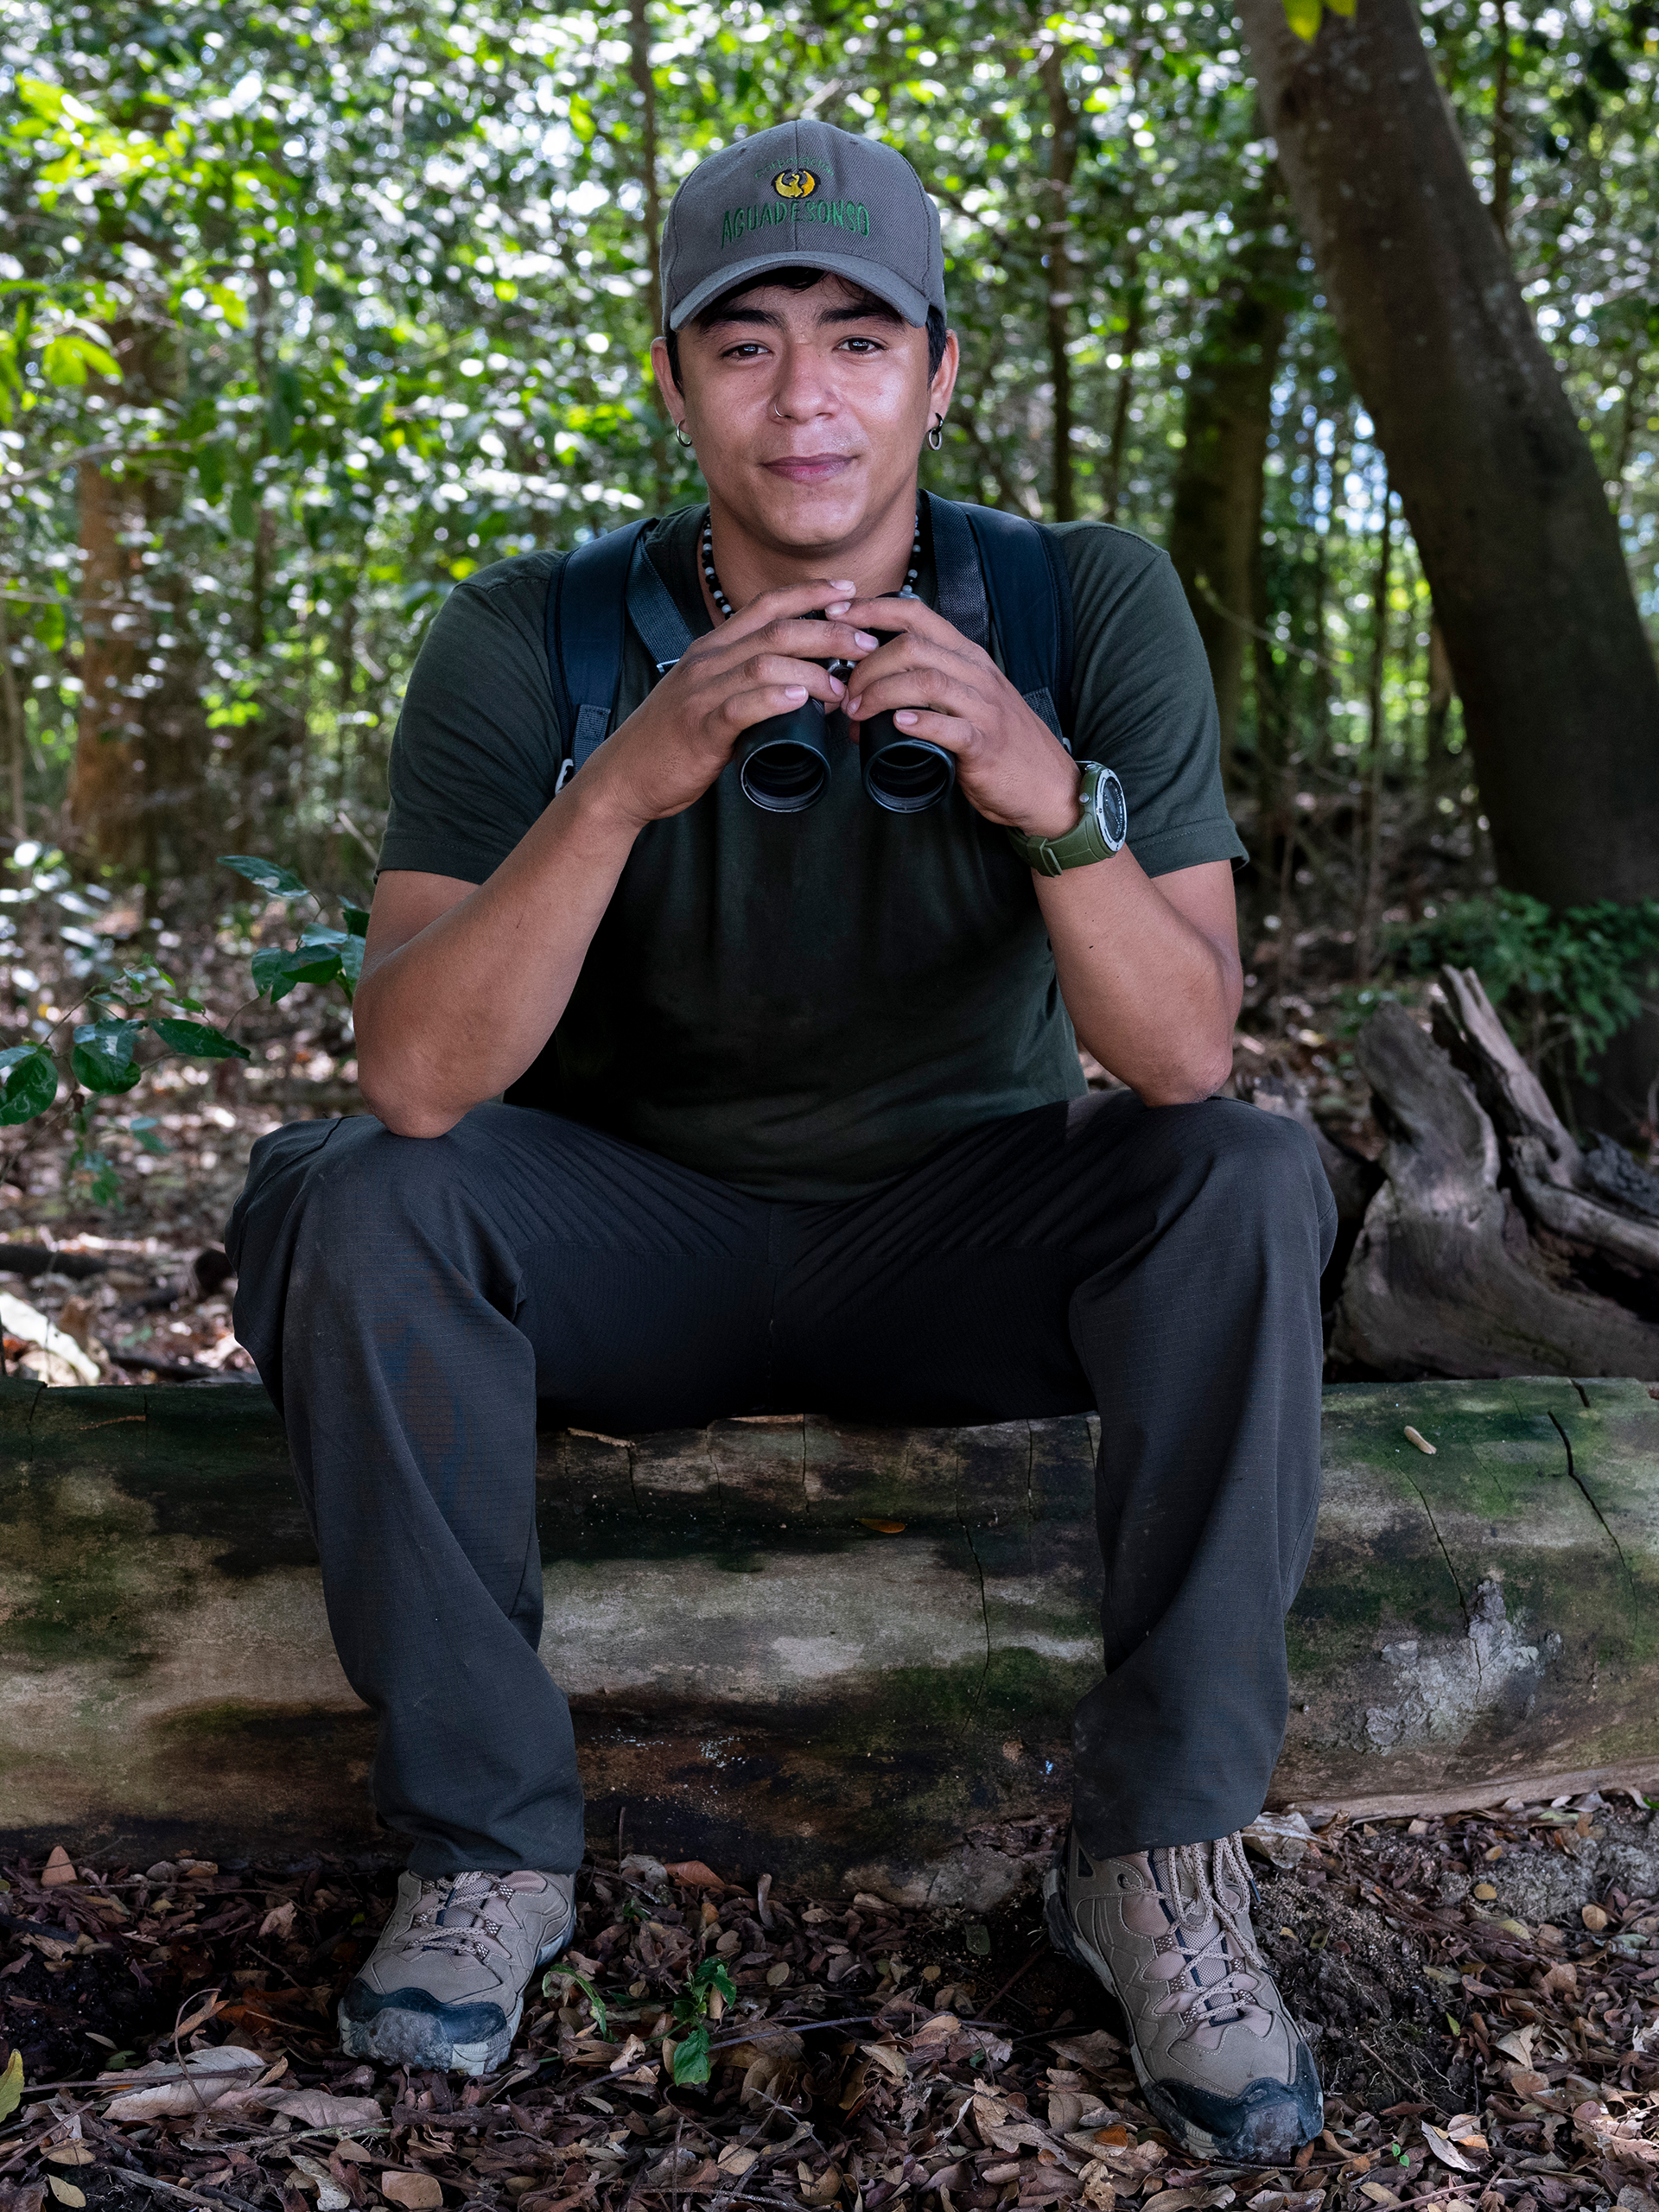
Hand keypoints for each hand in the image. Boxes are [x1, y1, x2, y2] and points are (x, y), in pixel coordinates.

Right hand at [578, 580, 882, 829]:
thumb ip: (749, 686)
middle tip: (867, 644)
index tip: (850, 589)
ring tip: (844, 687)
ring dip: (813, 670)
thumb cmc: (674, 740)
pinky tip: (801, 700)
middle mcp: (707, 661)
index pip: (766, 605)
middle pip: (777, 631)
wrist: (625, 776)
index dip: (810, 593)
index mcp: (712, 648)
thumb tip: (805, 690)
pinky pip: (740, 706)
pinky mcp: (699, 728)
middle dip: (830, 632)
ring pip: (765, 663)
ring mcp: (701, 693)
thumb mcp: (710, 697)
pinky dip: (774, 699)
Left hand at [835, 594, 1083, 835]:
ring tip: (857, 712)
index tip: (837, 616)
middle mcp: (976, 673)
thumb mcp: (965, 701)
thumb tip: (861, 699)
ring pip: (926, 680)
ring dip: (881, 693)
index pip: (917, 614)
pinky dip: (919, 723)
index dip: (873, 609)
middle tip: (845, 694)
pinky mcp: (985, 743)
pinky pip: (949, 725)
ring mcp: (983, 707)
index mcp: (967, 656)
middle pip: (912, 646)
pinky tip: (897, 725)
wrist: (1048, 786)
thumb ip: (924, 690)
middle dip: (866, 665)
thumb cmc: (998, 744)